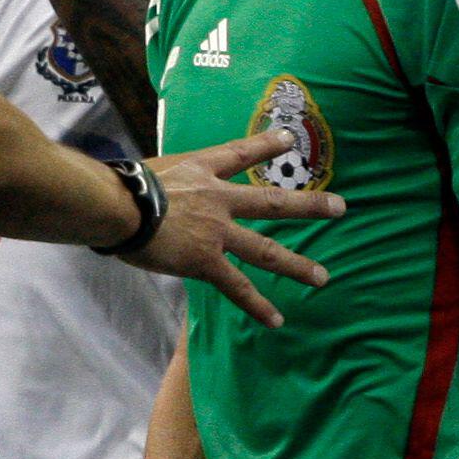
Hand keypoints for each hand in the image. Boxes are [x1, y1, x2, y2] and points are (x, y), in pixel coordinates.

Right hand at [130, 129, 345, 326]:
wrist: (117, 206)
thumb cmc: (119, 186)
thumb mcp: (147, 170)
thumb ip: (159, 180)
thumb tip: (143, 186)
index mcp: (201, 171)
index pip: (240, 153)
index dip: (266, 145)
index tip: (289, 138)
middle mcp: (218, 199)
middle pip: (273, 201)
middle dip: (310, 205)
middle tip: (340, 207)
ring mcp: (217, 231)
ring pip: (266, 250)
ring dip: (297, 265)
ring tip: (322, 278)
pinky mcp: (206, 261)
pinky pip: (237, 287)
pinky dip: (257, 305)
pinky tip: (277, 320)